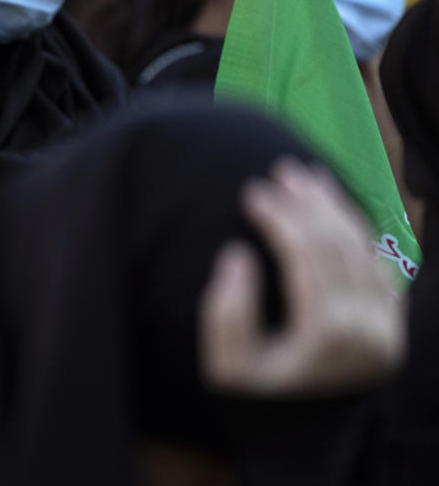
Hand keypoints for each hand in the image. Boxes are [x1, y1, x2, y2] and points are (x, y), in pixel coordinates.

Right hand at [200, 158, 405, 395]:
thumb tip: (238, 256)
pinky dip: (356, 231)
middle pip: (337, 244)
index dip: (279, 217)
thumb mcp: (225, 370)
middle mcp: (366, 328)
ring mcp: (385, 327)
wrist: (303, 443)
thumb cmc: (258, 402)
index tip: (251, 191)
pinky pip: (379, 265)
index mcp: (326, 335)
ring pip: (364, 248)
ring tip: (305, 176)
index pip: (306, 256)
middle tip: (278, 170)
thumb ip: (226, 315)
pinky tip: (332, 208)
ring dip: (334, 206)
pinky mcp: (389, 326)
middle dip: (306, 202)